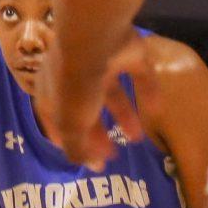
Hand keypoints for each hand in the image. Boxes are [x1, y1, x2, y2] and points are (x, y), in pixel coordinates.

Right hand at [40, 31, 154, 166]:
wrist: (94, 41)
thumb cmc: (75, 86)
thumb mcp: (71, 123)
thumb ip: (77, 146)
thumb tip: (86, 166)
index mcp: (51, 93)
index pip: (56, 122)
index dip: (70, 142)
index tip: (87, 161)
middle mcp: (74, 78)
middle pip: (86, 109)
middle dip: (98, 133)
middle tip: (113, 155)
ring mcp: (101, 63)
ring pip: (112, 94)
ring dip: (123, 115)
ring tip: (137, 138)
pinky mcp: (127, 54)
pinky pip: (139, 76)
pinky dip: (147, 92)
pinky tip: (156, 111)